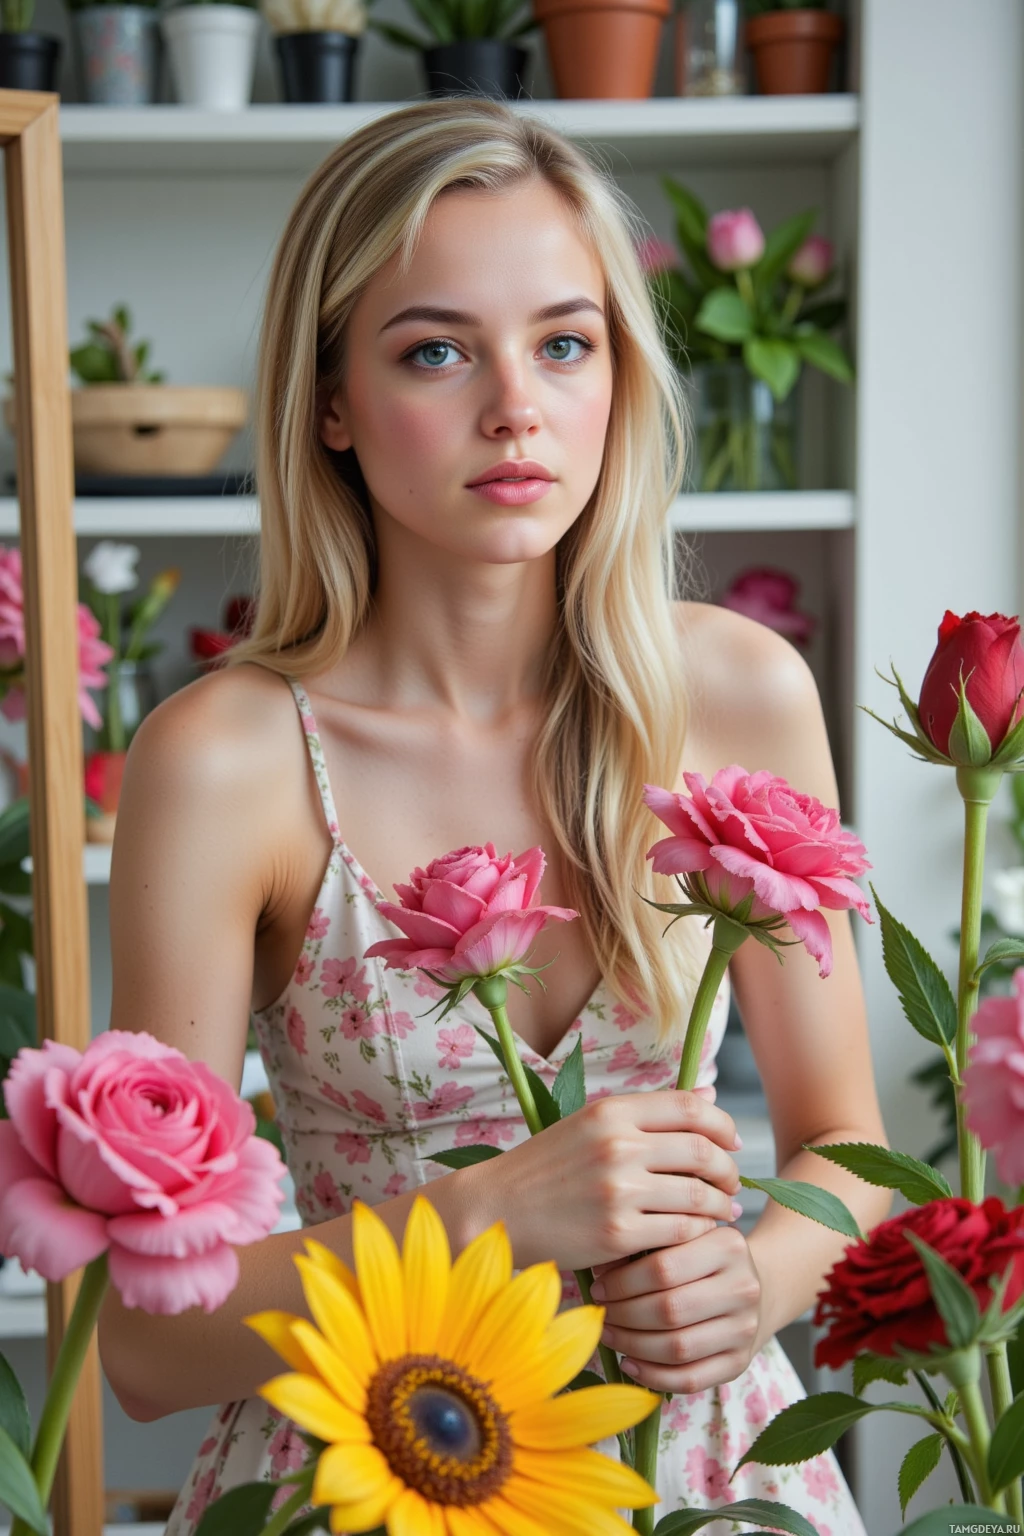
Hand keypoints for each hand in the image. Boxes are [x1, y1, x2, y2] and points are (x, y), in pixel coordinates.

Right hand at [472, 1087, 742, 1271]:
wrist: (498, 1209)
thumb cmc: (546, 1167)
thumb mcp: (590, 1124)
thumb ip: (649, 1111)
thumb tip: (709, 1091)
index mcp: (611, 1111)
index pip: (690, 1107)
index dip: (722, 1124)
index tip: (732, 1142)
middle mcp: (617, 1145)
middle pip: (702, 1151)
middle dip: (728, 1169)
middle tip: (732, 1183)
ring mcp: (618, 1190)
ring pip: (697, 1195)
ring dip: (719, 1206)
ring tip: (722, 1211)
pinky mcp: (617, 1233)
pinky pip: (679, 1231)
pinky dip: (697, 1233)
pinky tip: (698, 1234)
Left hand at [589, 1225, 762, 1393]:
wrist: (749, 1289)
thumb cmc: (701, 1260)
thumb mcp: (681, 1240)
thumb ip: (646, 1247)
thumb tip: (600, 1272)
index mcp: (728, 1246)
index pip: (663, 1267)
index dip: (623, 1282)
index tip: (599, 1287)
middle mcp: (744, 1287)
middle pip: (669, 1309)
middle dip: (624, 1315)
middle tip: (600, 1313)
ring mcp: (745, 1328)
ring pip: (678, 1347)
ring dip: (633, 1346)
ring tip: (608, 1335)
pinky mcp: (740, 1363)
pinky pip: (690, 1379)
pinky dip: (653, 1376)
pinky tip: (629, 1363)